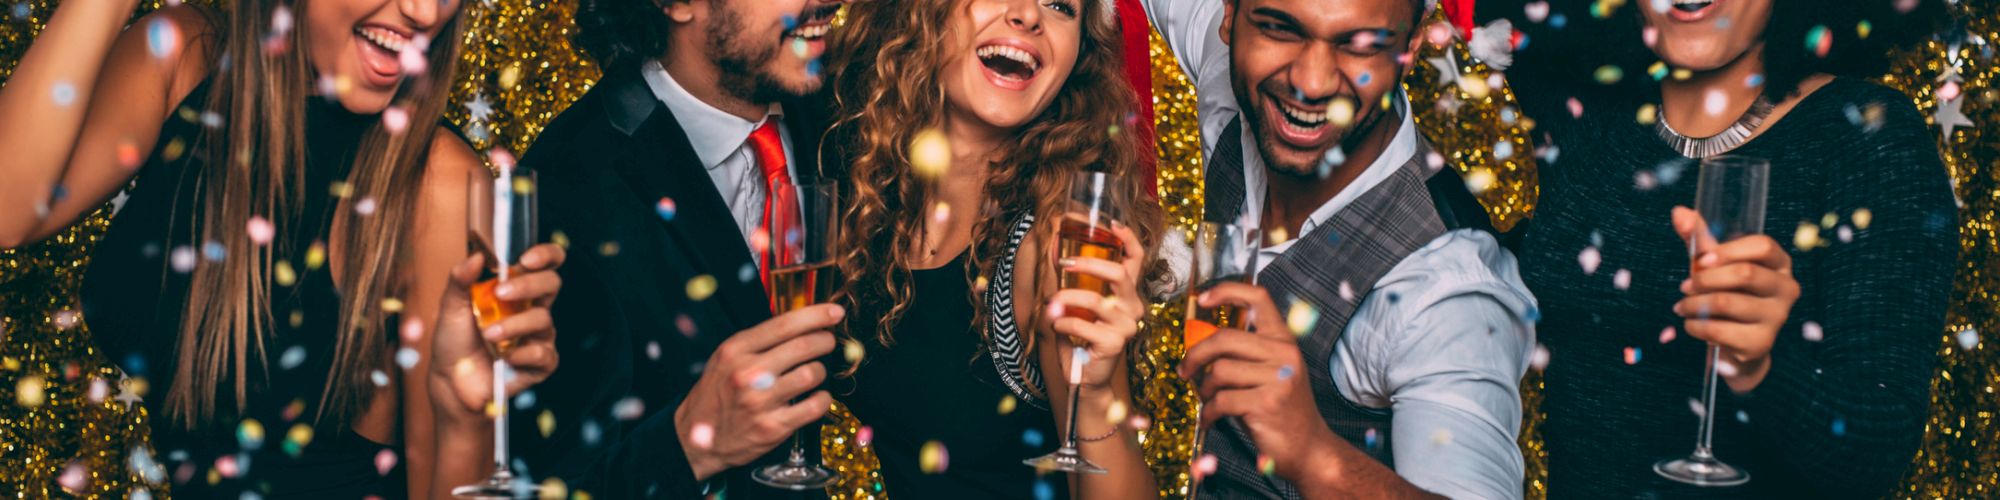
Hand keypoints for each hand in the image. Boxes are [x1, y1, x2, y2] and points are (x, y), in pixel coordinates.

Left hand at [430, 243, 567, 419]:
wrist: (450, 381)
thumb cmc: (454, 341)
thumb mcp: (451, 306)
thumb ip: (461, 279)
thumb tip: (475, 256)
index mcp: (517, 290)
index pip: (545, 264)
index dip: (546, 255)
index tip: (526, 259)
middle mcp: (532, 309)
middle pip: (551, 283)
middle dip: (528, 285)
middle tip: (501, 292)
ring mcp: (539, 336)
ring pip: (543, 319)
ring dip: (514, 325)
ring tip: (488, 335)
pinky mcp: (540, 363)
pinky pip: (543, 353)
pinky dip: (522, 354)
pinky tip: (505, 359)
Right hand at [675, 304, 842, 481]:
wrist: (696, 439)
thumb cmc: (716, 394)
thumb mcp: (726, 358)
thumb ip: (758, 341)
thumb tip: (801, 322)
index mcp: (735, 351)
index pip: (784, 324)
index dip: (816, 315)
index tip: (834, 312)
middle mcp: (747, 374)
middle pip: (804, 347)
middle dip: (825, 340)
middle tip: (828, 341)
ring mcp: (760, 402)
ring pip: (812, 374)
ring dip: (821, 371)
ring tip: (814, 373)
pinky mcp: (772, 428)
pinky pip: (814, 406)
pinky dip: (823, 399)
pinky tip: (816, 397)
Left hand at [1049, 223, 1147, 388]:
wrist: (1085, 377)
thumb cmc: (1082, 336)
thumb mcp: (1077, 303)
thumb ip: (1071, 279)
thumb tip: (1053, 247)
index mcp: (1127, 293)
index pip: (1136, 259)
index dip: (1127, 238)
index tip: (1111, 224)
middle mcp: (1133, 307)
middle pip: (1119, 273)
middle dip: (1088, 263)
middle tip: (1064, 263)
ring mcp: (1126, 326)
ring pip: (1095, 300)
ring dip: (1065, 298)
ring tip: (1051, 304)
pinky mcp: (1114, 344)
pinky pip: (1082, 325)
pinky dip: (1062, 322)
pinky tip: (1057, 326)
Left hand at [1177, 282, 1340, 481]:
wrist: (1309, 448)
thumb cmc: (1282, 409)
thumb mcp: (1270, 372)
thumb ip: (1244, 353)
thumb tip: (1199, 340)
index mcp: (1284, 340)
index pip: (1258, 298)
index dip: (1228, 291)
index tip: (1204, 299)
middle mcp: (1284, 354)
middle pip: (1225, 338)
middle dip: (1196, 355)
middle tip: (1185, 370)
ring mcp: (1278, 378)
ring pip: (1219, 370)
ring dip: (1205, 389)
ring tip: (1209, 399)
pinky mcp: (1267, 403)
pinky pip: (1221, 400)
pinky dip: (1209, 412)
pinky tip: (1211, 418)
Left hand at [1671, 206, 1798, 392]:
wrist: (1736, 342)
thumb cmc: (1726, 291)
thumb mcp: (1714, 263)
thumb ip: (1699, 238)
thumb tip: (1679, 212)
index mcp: (1779, 263)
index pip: (1762, 245)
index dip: (1728, 251)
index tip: (1700, 261)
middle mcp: (1786, 288)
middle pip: (1745, 273)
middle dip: (1706, 279)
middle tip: (1685, 286)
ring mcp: (1778, 317)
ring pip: (1727, 302)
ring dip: (1694, 304)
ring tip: (1683, 306)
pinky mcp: (1761, 342)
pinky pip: (1719, 330)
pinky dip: (1695, 326)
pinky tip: (1691, 324)